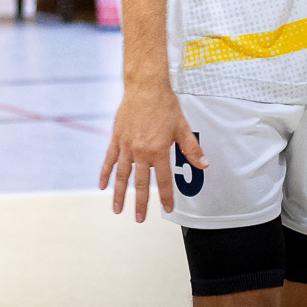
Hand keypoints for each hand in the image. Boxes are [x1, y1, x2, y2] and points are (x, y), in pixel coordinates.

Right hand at [99, 83, 204, 221]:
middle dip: (140, 203)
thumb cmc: (165, 105)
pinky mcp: (116, 138)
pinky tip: (102, 185)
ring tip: (117, 209)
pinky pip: (109, 159)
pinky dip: (105, 173)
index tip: (168, 209)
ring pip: (122, 175)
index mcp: (158, 150)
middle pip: (140, 183)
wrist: (145, 87)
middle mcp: (140, 151)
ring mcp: (126, 145)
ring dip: (119, 193)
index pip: (162, 180)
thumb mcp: (182, 127)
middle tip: (138, 219)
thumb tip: (204, 165)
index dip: (166, 197)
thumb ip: (191, 149)